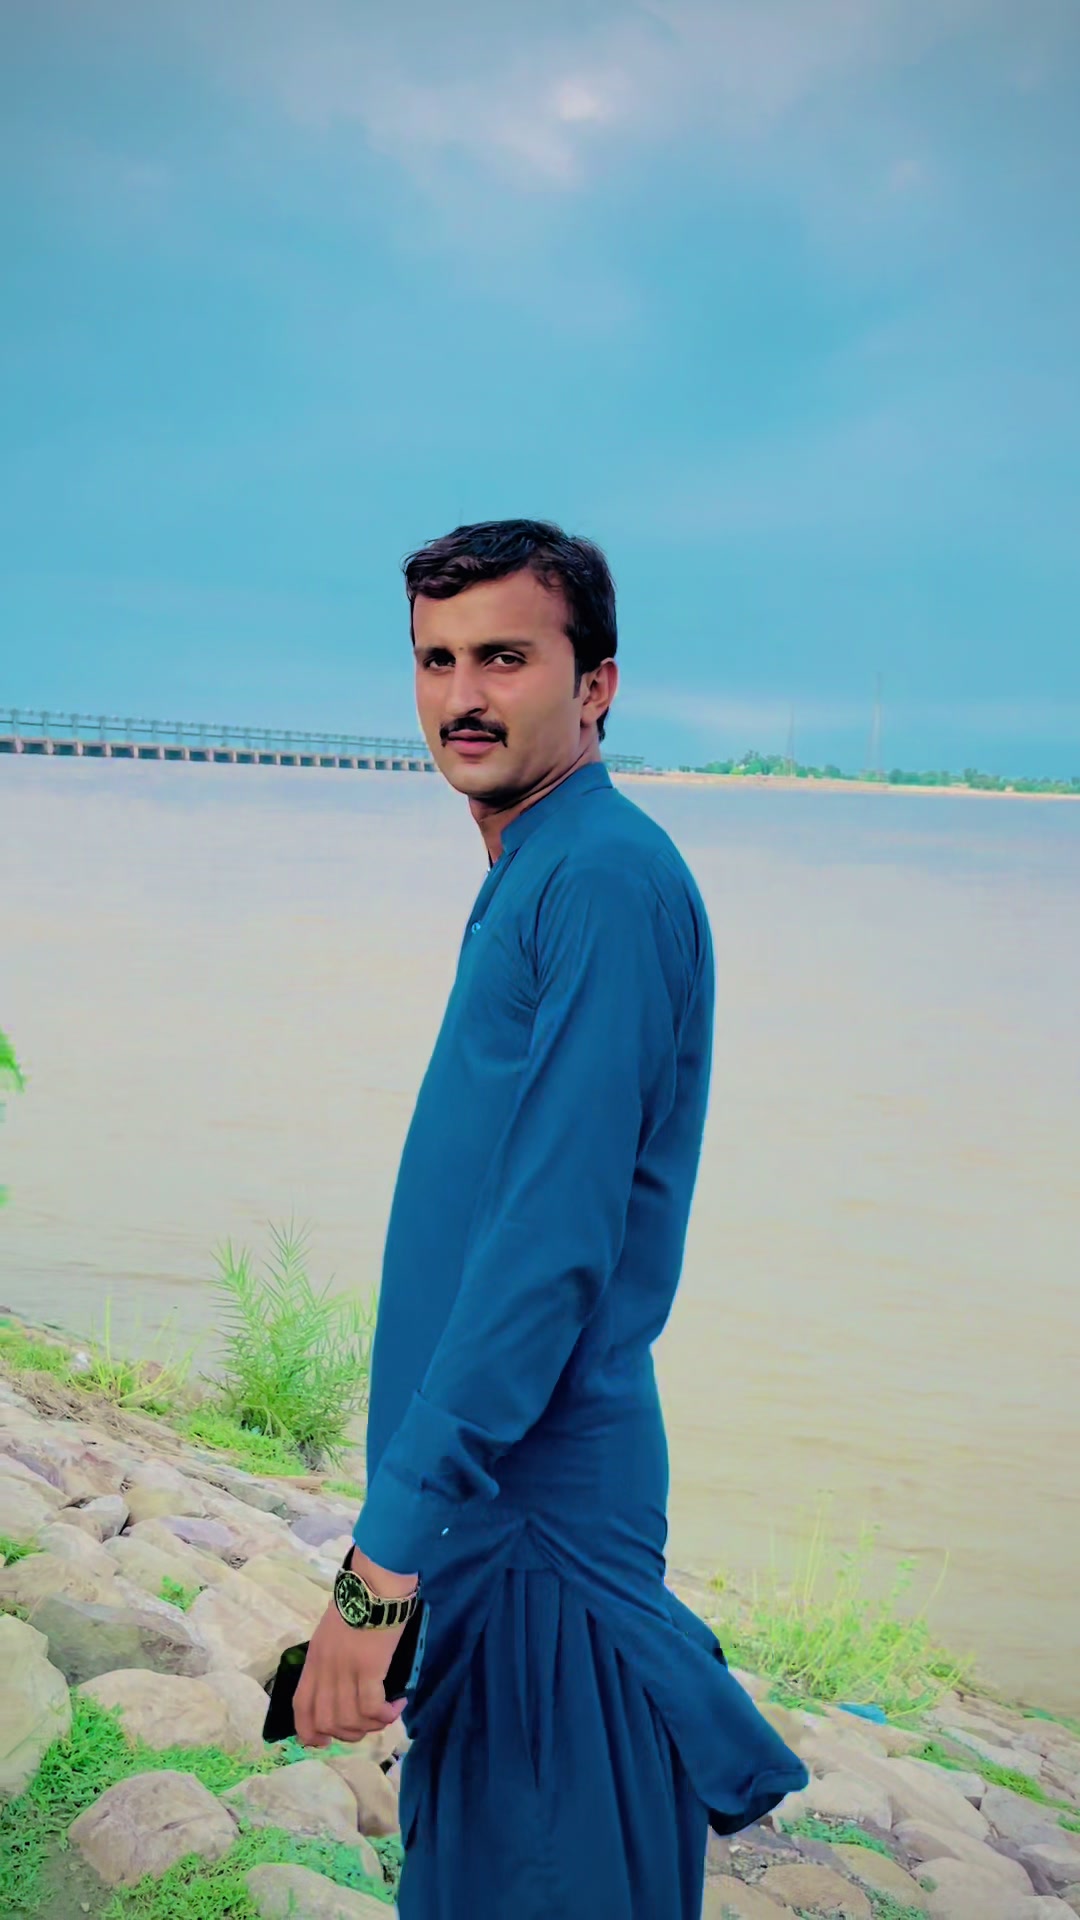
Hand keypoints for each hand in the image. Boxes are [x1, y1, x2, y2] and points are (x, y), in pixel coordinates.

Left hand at [294, 1601, 406, 1747]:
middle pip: (326, 1721)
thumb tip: (343, 1685)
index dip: (309, 1732)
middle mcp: (325, 1670)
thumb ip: (331, 1659)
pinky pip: (373, 1707)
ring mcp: (345, 1670)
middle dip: (347, 1733)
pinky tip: (397, 1705)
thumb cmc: (358, 1602)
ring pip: (349, 1720)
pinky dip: (386, 1715)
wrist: (374, 1584)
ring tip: (386, 1714)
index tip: (324, 1742)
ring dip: (370, 1726)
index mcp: (314, 1661)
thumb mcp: (331, 1633)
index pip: (301, 1708)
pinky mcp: (368, 1668)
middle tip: (367, 1724)